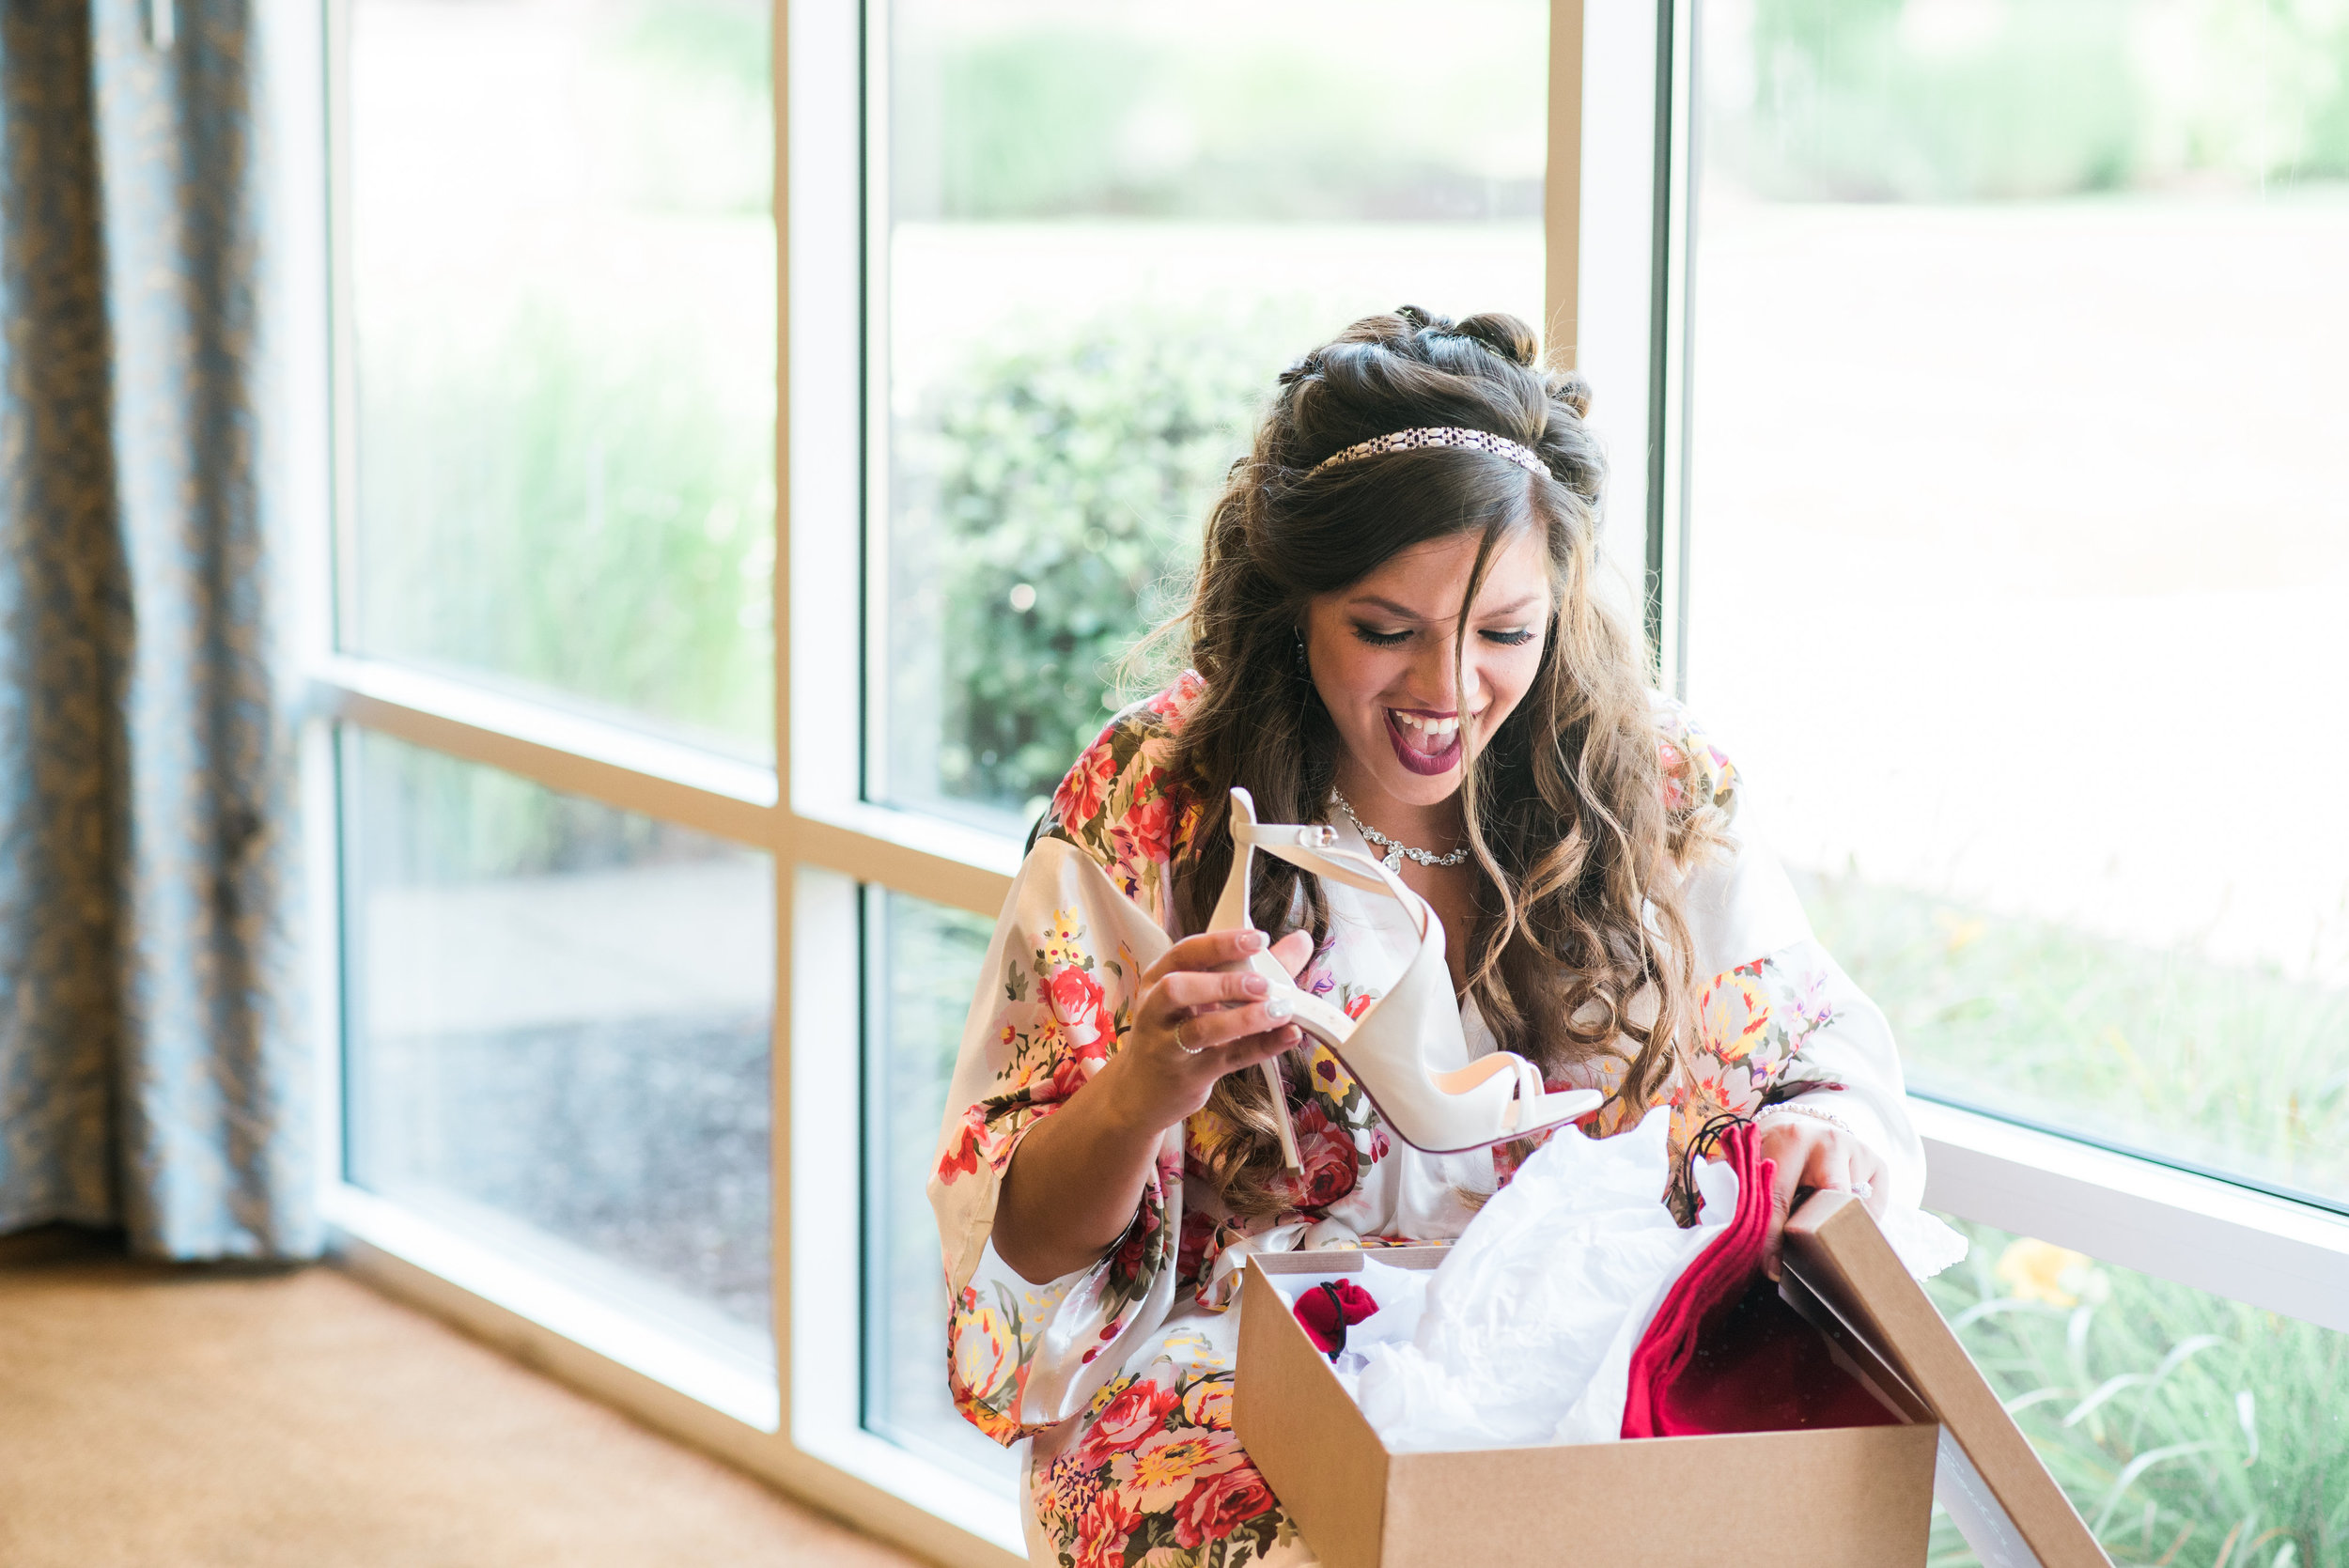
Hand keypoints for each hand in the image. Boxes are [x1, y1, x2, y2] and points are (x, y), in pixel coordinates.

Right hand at [1095, 928, 1315, 1135]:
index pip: (1185, 952)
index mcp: (1158, 979)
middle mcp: (1156, 1010)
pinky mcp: (1189, 1076)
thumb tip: (1300, 942)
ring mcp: (1168, 1046)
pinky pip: (1228, 1059)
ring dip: (1244, 1019)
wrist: (1140, 1093)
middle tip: (1264, 984)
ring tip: (1280, 1010)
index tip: (1258, 938)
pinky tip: (1288, 1036)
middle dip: (1224, 983)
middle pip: (1178, 988)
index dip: (1221, 943)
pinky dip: (1261, 1047)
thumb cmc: (1176, 1031)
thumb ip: (1252, 967)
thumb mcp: (1201, 996)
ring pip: (1202, 1030)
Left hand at [1754, 1115, 1886, 1281]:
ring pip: (1854, 1210)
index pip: (1780, 1198)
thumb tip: (1740, 1240)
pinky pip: (1873, 1211)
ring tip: (1822, 1241)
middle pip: (1831, 1203)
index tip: (1771, 1269)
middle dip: (1819, 1235)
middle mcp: (1829, 1142)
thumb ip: (1747, 1193)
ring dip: (1838, 1229)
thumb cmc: (1772, 1152)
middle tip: (1808, 1262)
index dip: (1773, 1238)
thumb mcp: (1755, 1163)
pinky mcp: (1879, 1165)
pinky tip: (1840, 1221)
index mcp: (1790, 1140)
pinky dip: (1859, 1224)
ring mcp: (1858, 1152)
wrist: (1802, 1123)